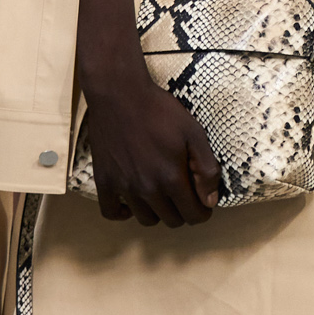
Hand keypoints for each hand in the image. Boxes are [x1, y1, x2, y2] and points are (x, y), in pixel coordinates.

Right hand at [79, 72, 220, 227]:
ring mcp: (123, 187)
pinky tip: (133, 202)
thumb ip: (207, 169)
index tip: (203, 202)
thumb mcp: (194, 133)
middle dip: (183, 211)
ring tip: (161, 194)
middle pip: (172, 220)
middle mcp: (146, 188)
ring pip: (146, 219)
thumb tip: (210, 201)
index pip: (193, 215)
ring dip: (158, 212)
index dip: (203, 212)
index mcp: (171, 178)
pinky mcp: (103, 180)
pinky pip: (111, 213)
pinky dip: (123, 213)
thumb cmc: (159, 110)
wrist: (119, 94)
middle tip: (184, 194)